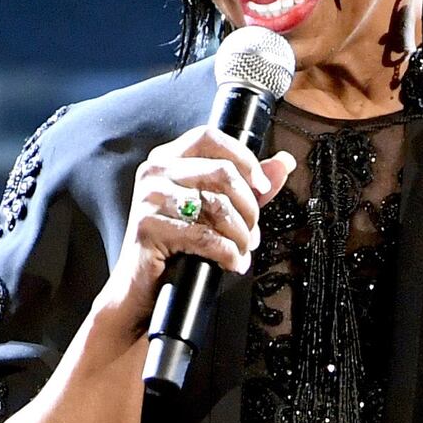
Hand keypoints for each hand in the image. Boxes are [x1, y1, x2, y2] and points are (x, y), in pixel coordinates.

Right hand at [101, 127, 293, 321]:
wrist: (139, 285)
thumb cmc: (175, 246)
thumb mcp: (212, 210)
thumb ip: (246, 185)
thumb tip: (283, 163)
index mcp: (168, 159)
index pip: (210, 138)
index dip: (243, 158)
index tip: (263, 185)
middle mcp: (155, 172)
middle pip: (221, 172)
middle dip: (249, 207)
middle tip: (253, 232)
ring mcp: (149, 198)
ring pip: (217, 206)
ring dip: (241, 234)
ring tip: (243, 250)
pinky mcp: (148, 227)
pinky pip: (204, 236)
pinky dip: (227, 253)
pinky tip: (232, 262)